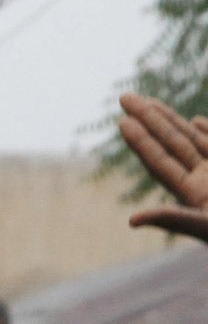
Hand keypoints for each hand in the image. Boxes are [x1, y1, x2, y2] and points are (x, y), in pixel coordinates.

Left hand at [118, 93, 207, 241]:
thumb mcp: (204, 226)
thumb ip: (173, 219)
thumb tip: (132, 220)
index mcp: (193, 193)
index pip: (161, 161)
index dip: (141, 141)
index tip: (123, 121)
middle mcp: (204, 181)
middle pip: (171, 144)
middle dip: (149, 120)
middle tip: (124, 97)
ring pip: (192, 140)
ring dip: (171, 121)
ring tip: (148, 102)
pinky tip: (195, 121)